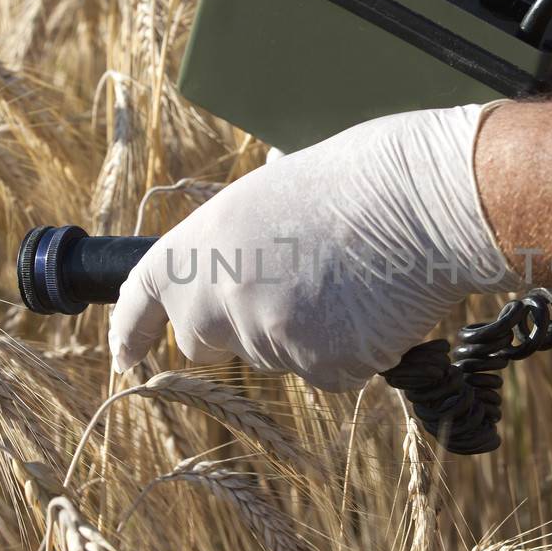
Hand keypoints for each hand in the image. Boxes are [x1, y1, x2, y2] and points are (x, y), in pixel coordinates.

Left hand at [109, 104, 520, 390]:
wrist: (425, 198)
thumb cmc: (361, 177)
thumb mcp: (274, 188)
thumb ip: (241, 240)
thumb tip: (250, 263)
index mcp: (201, 243)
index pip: (144, 297)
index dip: (132, 331)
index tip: (126, 356)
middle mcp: (220, 297)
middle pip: (205, 343)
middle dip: (234, 329)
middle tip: (287, 291)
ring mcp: (269, 338)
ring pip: (276, 357)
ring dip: (305, 333)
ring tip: (350, 279)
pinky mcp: (320, 368)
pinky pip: (330, 374)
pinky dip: (351, 351)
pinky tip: (375, 306)